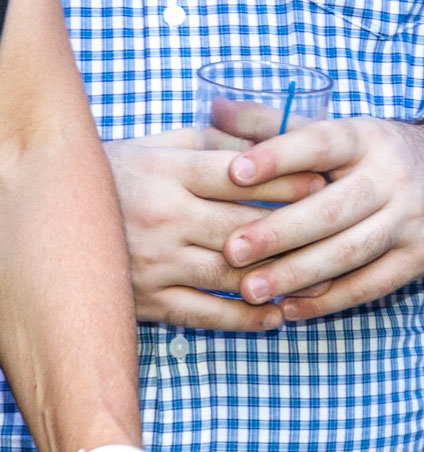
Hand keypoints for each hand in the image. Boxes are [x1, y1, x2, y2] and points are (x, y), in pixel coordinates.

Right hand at [103, 137, 327, 330]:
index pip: (241, 177)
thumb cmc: (124, 172)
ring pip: (230, 274)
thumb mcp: (165, 144)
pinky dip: (244, 317)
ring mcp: (153, 262)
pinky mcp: (145, 299)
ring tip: (320, 277)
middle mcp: (162, 217)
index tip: (327, 183)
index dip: (288, 181)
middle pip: (244, 228)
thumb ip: (220, 141)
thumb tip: (282, 134)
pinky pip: (203, 312)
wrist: (55, 216)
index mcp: (169, 172)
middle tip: (339, 232)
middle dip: (296, 232)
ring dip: (279, 278)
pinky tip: (276, 314)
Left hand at [214, 118, 423, 319]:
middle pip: (334, 207)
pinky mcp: (421, 256)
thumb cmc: (376, 156)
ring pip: (351, 251)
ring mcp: (411, 218)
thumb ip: (274, 123)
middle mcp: (394, 175)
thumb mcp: (337, 131)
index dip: (278, 156)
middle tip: (232, 251)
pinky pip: (372, 283)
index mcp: (368, 138)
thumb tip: (215, 109)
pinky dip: (329, 299)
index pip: (322, 143)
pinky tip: (291, 307)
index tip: (234, 172)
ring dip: (298, 273)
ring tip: (250, 289)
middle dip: (280, 232)